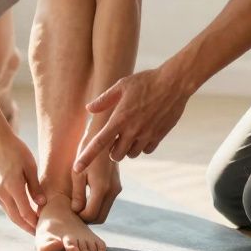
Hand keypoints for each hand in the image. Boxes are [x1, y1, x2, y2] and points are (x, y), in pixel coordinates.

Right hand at [0, 133, 46, 233]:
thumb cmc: (16, 150)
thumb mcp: (30, 165)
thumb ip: (35, 186)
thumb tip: (41, 204)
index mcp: (13, 187)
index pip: (25, 213)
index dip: (34, 223)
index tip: (44, 227)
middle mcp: (2, 193)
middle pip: (16, 218)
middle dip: (27, 227)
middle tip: (39, 234)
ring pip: (9, 213)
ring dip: (20, 221)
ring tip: (32, 225)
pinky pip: (5, 206)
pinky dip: (14, 212)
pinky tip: (22, 213)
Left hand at [70, 143, 121, 223]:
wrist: (103, 137)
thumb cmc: (86, 152)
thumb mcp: (77, 172)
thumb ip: (78, 194)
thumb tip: (76, 211)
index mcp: (101, 188)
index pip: (91, 215)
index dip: (79, 218)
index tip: (69, 212)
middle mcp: (112, 191)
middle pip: (100, 218)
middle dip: (86, 219)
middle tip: (72, 213)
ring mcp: (116, 188)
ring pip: (104, 212)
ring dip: (92, 213)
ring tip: (77, 206)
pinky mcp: (117, 185)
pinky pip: (107, 203)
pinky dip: (97, 206)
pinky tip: (85, 199)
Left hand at [73, 67, 190, 172]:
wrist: (174, 84)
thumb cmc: (146, 81)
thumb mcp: (121, 85)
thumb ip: (104, 100)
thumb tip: (89, 109)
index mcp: (120, 118)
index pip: (99, 142)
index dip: (87, 157)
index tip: (77, 168)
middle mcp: (133, 130)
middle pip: (115, 155)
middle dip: (112, 151)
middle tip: (114, 137)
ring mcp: (147, 135)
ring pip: (131, 154)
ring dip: (127, 148)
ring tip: (130, 133)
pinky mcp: (159, 136)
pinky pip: (146, 150)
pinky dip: (142, 146)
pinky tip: (143, 133)